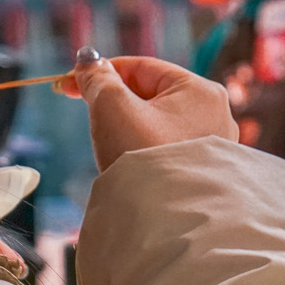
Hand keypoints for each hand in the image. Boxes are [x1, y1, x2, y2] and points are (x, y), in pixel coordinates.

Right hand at [58, 49, 237, 171]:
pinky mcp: (204, 174)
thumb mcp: (112, 107)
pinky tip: (131, 164)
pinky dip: (144, 150)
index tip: (67, 84)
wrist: (166, 222)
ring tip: (111, 145)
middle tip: (89, 115)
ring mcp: (213, 147)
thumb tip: (88, 62)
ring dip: (129, 127)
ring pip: (158, 124)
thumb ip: (98, 79)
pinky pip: (167, 150)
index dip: (101, 72)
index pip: (143, 67)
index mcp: (202, 91)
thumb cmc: (142, 157)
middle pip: (152, 95)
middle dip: (117, 103)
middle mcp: (217, 115)